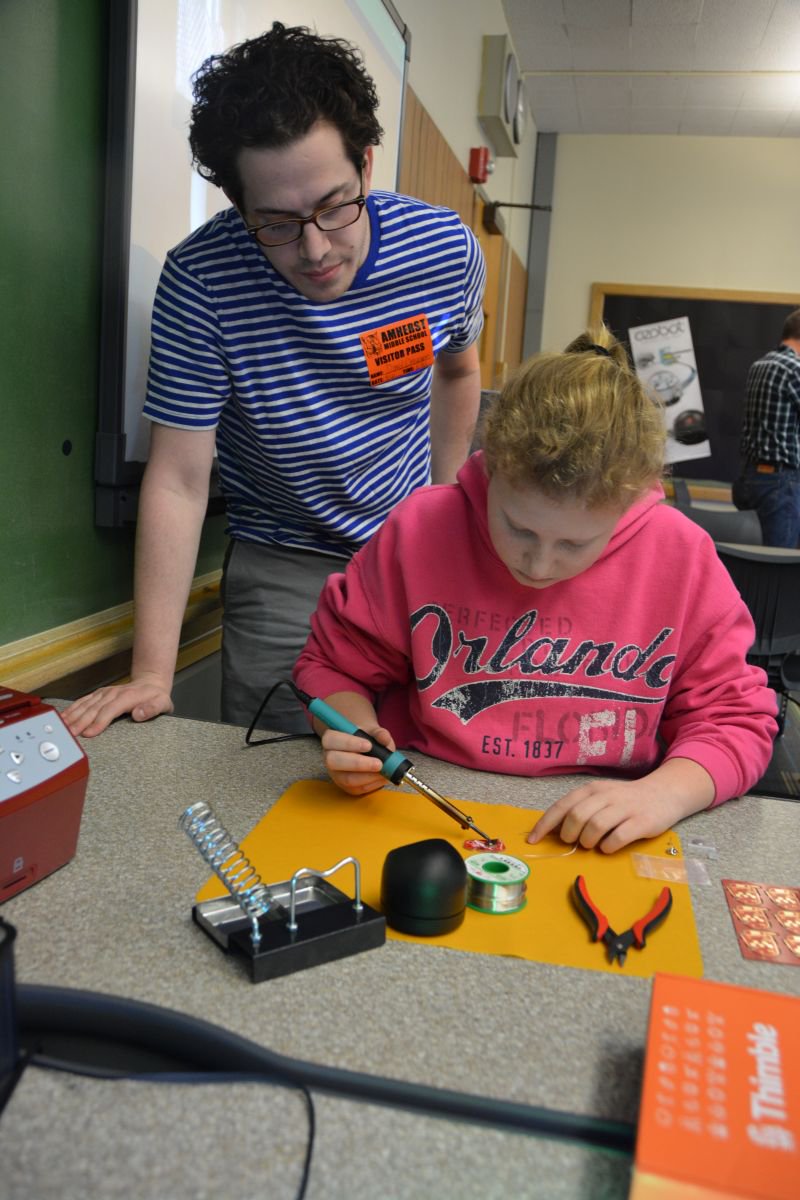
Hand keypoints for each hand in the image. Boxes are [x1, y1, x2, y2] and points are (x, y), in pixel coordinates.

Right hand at [61, 677, 173, 736]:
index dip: (99, 722)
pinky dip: (72, 709)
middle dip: (80, 722)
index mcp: (127, 697)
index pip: (110, 710)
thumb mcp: (162, 703)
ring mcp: (104, 693)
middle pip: (93, 709)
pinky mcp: (99, 694)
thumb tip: (139, 714)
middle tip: (69, 735)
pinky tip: (63, 717)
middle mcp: (112, 694)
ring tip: (62, 728)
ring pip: (85, 705)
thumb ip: (152, 709)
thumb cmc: (156, 697)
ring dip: (73, 716)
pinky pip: (83, 701)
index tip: (89, 733)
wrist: (151, 683)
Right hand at [321, 724, 395, 796]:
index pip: (332, 740)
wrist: (368, 749)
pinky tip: (383, 777)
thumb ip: (379, 733)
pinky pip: (357, 789)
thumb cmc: (368, 738)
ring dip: (368, 776)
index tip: (369, 745)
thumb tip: (384, 738)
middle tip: (379, 763)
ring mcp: (336, 774)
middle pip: (333, 762)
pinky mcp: (346, 787)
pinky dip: (373, 784)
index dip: (349, 743)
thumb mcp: (373, 731)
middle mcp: (329, 758)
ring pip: (346, 779)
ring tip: (384, 771)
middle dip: (358, 763)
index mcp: (331, 739)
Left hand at [527, 776, 677, 854]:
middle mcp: (606, 796)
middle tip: (573, 841)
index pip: (562, 806)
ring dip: (588, 841)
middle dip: (569, 833)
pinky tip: (608, 847)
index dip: (545, 824)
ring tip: (591, 844)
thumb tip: (552, 830)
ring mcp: (625, 808)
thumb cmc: (624, 800)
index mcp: (591, 789)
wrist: (663, 793)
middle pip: (576, 816)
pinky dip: (608, 846)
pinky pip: (618, 837)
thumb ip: (579, 809)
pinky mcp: (641, 822)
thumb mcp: (600, 798)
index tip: (533, 840)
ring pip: (595, 825)